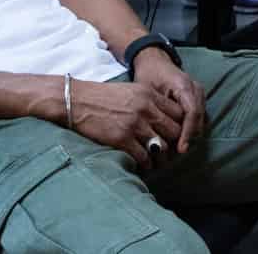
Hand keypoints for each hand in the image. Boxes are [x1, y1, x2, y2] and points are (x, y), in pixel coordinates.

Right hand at [66, 77, 187, 166]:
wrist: (76, 100)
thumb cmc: (104, 96)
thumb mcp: (132, 90)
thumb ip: (150, 102)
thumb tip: (165, 118)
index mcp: (150, 94)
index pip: (179, 113)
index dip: (181, 126)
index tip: (177, 136)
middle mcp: (146, 108)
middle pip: (175, 131)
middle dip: (175, 144)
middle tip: (171, 153)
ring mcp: (134, 123)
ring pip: (161, 146)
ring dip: (161, 158)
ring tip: (159, 163)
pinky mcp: (121, 138)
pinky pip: (143, 156)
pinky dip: (146, 164)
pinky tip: (144, 166)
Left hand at [132, 50, 207, 151]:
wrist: (155, 61)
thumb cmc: (149, 74)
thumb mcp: (148, 91)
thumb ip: (155, 110)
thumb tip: (155, 135)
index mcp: (185, 86)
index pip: (192, 113)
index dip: (187, 133)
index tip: (181, 149)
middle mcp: (196, 89)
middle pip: (199, 118)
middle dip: (190, 137)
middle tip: (176, 154)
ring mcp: (199, 93)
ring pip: (201, 119)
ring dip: (191, 134)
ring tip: (177, 149)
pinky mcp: (197, 98)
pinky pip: (198, 116)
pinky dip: (191, 128)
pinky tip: (180, 139)